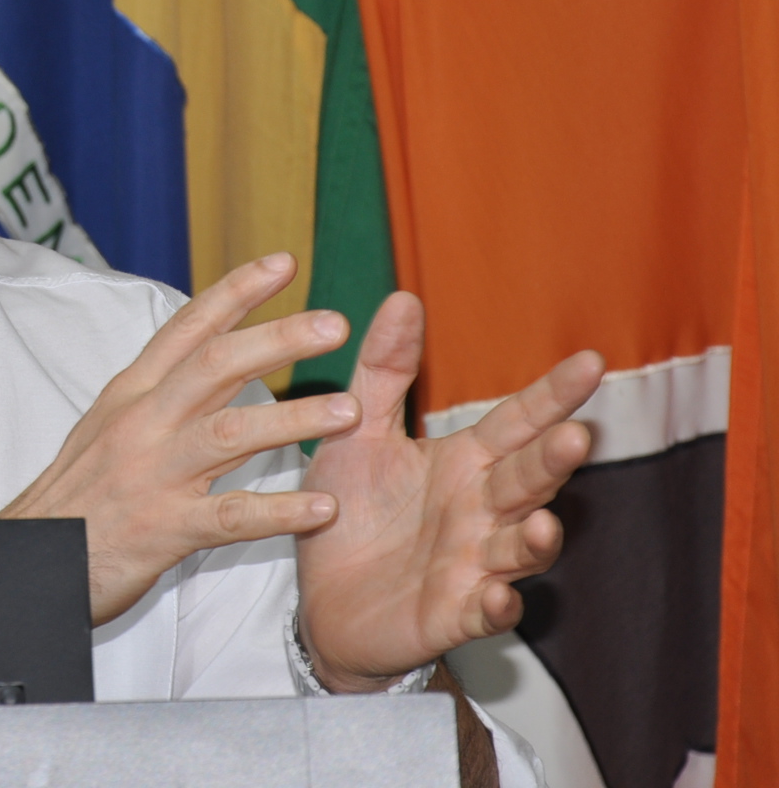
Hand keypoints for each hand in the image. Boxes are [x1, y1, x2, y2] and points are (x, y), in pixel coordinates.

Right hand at [0, 254, 359, 623]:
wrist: (28, 561)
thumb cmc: (79, 494)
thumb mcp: (109, 426)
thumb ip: (160, 393)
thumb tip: (211, 357)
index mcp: (131, 394)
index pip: (187, 329)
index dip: (235, 292)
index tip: (283, 262)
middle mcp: (142, 423)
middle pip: (214, 366)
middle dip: (276, 339)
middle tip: (334, 323)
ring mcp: (152, 474)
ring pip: (228, 433)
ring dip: (292, 418)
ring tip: (350, 411)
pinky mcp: (163, 528)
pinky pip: (230, 517)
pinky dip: (279, 511)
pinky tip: (322, 507)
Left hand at [297, 292, 601, 691]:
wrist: (322, 603)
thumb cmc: (352, 513)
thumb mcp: (359, 434)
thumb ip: (384, 372)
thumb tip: (404, 298)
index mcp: (464, 463)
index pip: (516, 422)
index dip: (551, 395)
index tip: (590, 361)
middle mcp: (479, 510)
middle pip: (525, 480)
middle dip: (552, 462)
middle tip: (577, 436)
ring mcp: (472, 564)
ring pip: (517, 548)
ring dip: (535, 539)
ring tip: (542, 522)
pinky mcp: (452, 614)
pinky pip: (484, 611)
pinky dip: (496, 605)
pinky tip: (499, 595)